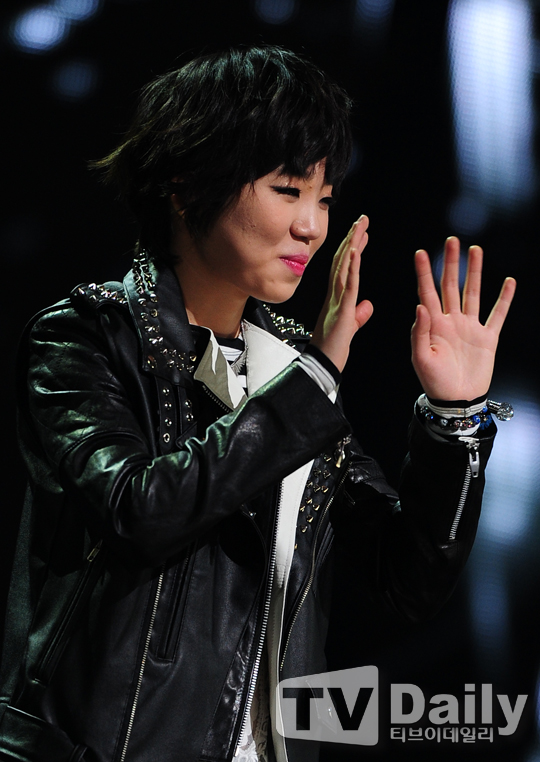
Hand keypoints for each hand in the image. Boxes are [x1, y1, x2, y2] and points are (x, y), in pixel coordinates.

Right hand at [310, 214, 372, 372]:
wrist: (323, 366)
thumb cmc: (334, 349)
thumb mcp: (350, 328)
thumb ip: (359, 315)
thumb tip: (368, 306)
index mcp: (337, 298)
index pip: (346, 268)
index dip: (353, 249)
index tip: (361, 233)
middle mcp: (334, 295)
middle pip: (343, 261)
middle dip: (352, 238)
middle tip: (362, 219)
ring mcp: (336, 301)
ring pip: (344, 267)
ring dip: (352, 245)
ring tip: (360, 226)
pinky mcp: (341, 310)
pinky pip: (347, 285)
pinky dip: (351, 267)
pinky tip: (354, 251)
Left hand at [411, 236, 515, 400]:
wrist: (456, 400)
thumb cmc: (434, 381)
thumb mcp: (420, 359)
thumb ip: (419, 332)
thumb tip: (420, 305)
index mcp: (432, 324)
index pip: (427, 292)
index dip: (424, 273)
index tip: (420, 253)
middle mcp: (451, 321)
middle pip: (451, 286)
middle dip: (451, 263)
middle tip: (452, 240)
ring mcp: (470, 327)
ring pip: (473, 293)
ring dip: (475, 272)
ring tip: (475, 250)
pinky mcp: (487, 338)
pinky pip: (497, 315)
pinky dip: (504, 299)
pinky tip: (508, 282)